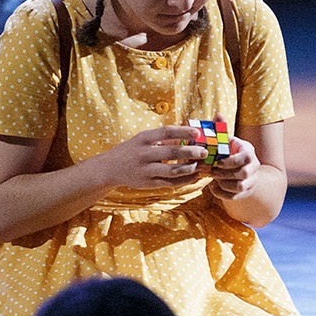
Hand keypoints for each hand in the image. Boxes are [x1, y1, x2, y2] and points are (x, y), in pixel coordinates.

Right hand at [92, 125, 207, 188]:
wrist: (110, 168)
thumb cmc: (130, 150)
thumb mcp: (142, 140)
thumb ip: (162, 139)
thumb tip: (186, 136)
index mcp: (143, 138)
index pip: (166, 132)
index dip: (183, 132)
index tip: (197, 133)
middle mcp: (144, 154)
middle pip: (171, 153)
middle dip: (190, 153)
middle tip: (204, 152)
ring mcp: (145, 170)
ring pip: (172, 171)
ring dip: (189, 168)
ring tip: (201, 166)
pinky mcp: (148, 183)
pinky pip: (169, 183)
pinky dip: (184, 180)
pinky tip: (194, 176)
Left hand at [206, 134, 260, 200]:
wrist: (239, 167)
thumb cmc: (228, 151)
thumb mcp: (225, 139)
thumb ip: (220, 128)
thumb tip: (218, 114)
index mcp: (249, 151)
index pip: (245, 158)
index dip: (231, 162)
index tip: (217, 162)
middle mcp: (254, 167)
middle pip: (243, 174)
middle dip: (224, 174)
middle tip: (211, 171)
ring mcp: (252, 180)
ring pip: (240, 187)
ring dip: (223, 184)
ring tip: (212, 178)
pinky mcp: (246, 192)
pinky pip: (235, 197)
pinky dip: (221, 193)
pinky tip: (212, 186)